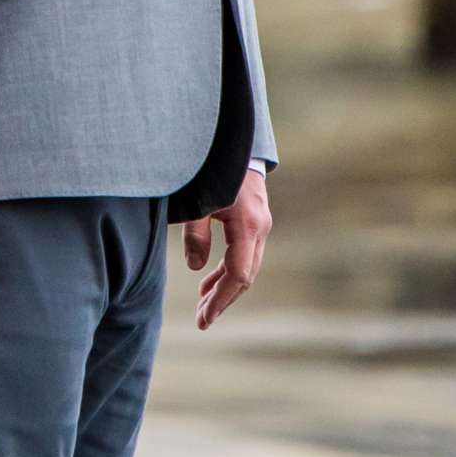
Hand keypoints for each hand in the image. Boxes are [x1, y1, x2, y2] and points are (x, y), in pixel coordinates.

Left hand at [183, 168, 271, 328]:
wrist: (234, 138)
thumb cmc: (212, 165)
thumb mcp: (198, 198)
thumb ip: (195, 233)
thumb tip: (194, 267)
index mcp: (248, 225)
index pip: (238, 275)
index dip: (220, 299)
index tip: (204, 317)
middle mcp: (260, 228)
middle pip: (245, 276)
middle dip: (223, 299)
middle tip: (202, 319)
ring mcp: (261, 224)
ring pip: (246, 266)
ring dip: (225, 285)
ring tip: (202, 303)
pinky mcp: (255, 219)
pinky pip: (245, 253)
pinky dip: (228, 269)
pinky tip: (209, 278)